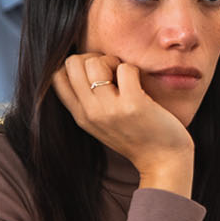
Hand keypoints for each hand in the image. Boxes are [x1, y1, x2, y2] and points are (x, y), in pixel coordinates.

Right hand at [52, 54, 193, 193]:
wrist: (163, 162)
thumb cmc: (138, 137)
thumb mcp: (102, 123)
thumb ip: (89, 102)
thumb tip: (85, 66)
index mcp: (80, 116)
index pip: (56, 77)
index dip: (76, 65)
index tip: (97, 74)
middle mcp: (90, 112)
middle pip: (72, 63)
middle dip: (94, 58)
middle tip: (113, 72)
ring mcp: (110, 110)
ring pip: (95, 62)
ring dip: (113, 61)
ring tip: (126, 77)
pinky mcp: (133, 105)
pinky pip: (125, 68)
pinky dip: (134, 70)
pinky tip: (141, 86)